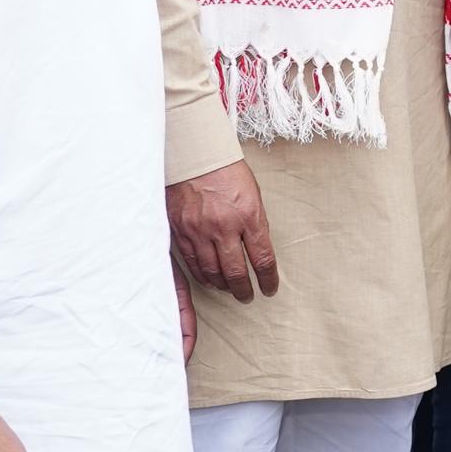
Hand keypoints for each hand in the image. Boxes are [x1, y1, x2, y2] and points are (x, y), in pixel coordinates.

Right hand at [171, 160, 277, 303]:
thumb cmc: (227, 172)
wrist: (194, 155)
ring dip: (223, 285)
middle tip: (248, 296)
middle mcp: (223, 227)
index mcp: (248, 216)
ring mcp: (199, 230)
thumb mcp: (252, 196)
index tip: (270, 289)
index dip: (268, 280)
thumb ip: (255, 224)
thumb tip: (258, 252)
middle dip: (244, 290)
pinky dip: (202, 275)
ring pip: (212, 272)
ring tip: (229, 289)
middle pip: (236, 272)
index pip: (263, 259)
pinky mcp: (180, 230)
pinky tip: (209, 279)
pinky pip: (193, 262)